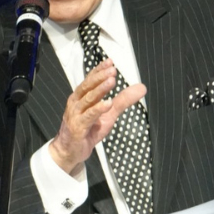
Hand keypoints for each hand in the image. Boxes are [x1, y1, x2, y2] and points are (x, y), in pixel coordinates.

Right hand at [48, 58, 146, 172]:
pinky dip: (97, 109)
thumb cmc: (88, 130)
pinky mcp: (78, 128)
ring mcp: (75, 115)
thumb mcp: (109, 114)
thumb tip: (142, 88)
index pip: (90, 79)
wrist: (71, 151)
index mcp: (82, 97)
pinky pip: (88, 116)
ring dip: (99, 89)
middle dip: (100, 77)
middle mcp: (76, 103)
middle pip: (88, 86)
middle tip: (112, 69)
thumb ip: (123, 100)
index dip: (99, 70)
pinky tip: (107, 104)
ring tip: (111, 81)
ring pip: (87, 99)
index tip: (110, 61)